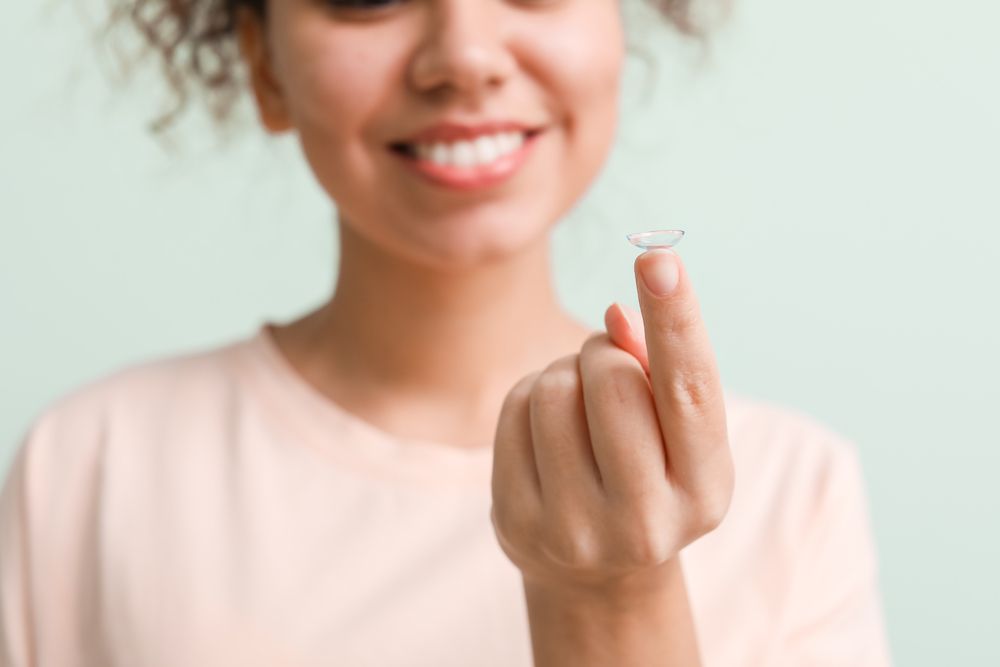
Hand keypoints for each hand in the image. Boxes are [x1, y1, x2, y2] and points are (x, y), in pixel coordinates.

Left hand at [490, 249, 733, 596]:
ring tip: (580, 405)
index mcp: (705, 491)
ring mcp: (575, 528)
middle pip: (610, 378)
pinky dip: (530, 397)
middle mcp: (646, 522)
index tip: (657, 258)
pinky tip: (548, 429)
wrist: (599, 572)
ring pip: (554, 388)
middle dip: (605, 351)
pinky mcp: (517, 521)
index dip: (676, 320)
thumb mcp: (676, 435)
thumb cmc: (650, 476)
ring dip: (566, 373)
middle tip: (608, 366)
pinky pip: (514, 409)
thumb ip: (659, 371)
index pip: (689, 391)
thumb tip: (615, 315)